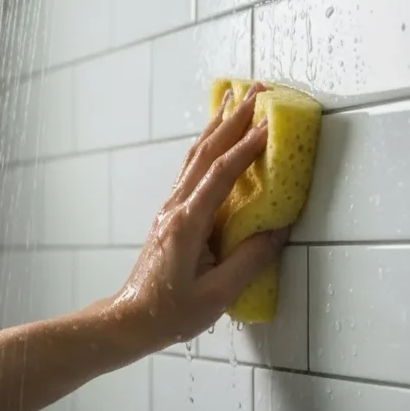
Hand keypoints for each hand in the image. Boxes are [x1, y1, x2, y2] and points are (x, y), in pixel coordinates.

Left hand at [103, 82, 289, 349]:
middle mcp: (175, 207)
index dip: (246, 147)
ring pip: (195, 156)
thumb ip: (249, 260)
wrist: (131, 320)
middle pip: (205, 153)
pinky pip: (191, 169)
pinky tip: (216, 137)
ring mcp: (170, 208)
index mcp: (187, 223)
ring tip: (236, 98)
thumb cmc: (170, 313)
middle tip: (258, 90)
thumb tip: (278, 229)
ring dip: (218, 125)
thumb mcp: (217, 294)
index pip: (221, 174)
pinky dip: (207, 145)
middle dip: (233, 119)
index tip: (270, 123)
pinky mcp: (170, 214)